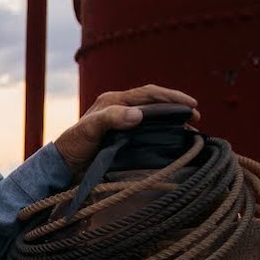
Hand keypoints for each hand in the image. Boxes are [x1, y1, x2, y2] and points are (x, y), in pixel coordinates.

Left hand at [53, 84, 200, 174]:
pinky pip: (147, 131)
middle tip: (196, 117)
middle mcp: (120, 108)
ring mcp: (122, 123)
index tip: (191, 104)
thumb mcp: (90, 129)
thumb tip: (139, 115)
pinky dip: (162, 133)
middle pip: (154, 104)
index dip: (171, 97)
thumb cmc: (73, 145)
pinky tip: (173, 140)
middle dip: (176, 108)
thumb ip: (111, 118)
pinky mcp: (123, 137)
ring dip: (171, 122)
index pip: (148, 93)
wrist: (63, 166)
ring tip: (190, 130)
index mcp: (113, 101)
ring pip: (153, 118)